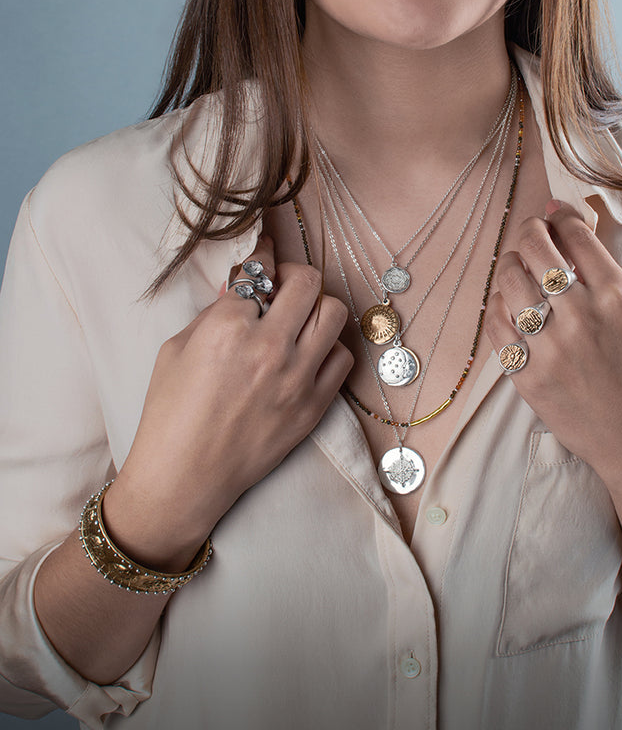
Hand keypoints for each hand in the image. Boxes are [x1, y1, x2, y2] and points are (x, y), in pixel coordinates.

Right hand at [104, 236, 353, 567]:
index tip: (265, 253)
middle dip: (294, 274)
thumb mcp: (176, 348)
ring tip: (300, 318)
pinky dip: (329, 347)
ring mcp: (298, 376)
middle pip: (307, 281)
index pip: (259, 270)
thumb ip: (215, 313)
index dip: (261, 256)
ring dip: (318, 306)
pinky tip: (309, 353)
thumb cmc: (171, 413)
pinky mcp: (314, 405)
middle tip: (283, 284)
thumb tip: (246, 291)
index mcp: (228, 326)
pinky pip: (342, 357)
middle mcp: (269, 346)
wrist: (186, 477)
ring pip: (335, 313)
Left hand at [485, 200, 621, 505]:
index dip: (560, 217)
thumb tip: (573, 238)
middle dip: (529, 231)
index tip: (554, 216)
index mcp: (619, 297)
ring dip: (510, 265)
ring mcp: (551, 347)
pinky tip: (507, 304)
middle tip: (532, 235)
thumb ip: (607, 281)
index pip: (576, 234)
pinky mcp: (528, 376)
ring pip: (508, 280)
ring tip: (518, 268)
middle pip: (535, 248)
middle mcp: (581, 316)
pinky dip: (497, 306)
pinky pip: (496, 325)